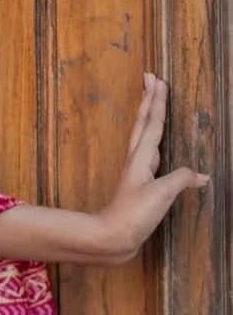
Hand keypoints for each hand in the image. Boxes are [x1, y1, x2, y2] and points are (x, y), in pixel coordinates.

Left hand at [97, 74, 208, 262]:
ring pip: (143, 135)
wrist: (112, 236)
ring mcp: (137, 171)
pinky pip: (148, 153)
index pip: (152, 123)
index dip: (156, 102)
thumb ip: (181, 179)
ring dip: (148, 116)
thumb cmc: (132, 215)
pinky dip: (154, 141)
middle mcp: (137, 160)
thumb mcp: (161, 195)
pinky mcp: (139, 185)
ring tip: (151, 101)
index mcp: (142, 158)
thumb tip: (202, 175)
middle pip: (144, 123)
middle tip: (150, 78)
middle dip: (149, 100)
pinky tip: (160, 149)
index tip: (157, 80)